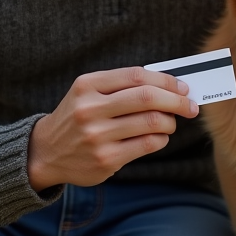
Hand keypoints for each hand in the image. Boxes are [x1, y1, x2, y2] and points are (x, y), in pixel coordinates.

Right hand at [27, 66, 198, 190]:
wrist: (46, 152)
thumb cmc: (77, 116)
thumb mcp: (89, 93)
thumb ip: (122, 86)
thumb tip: (170, 85)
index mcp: (88, 86)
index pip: (137, 76)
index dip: (166, 80)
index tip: (182, 86)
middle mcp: (90, 109)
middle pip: (147, 98)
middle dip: (176, 100)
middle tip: (190, 105)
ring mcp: (97, 136)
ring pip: (151, 122)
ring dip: (170, 122)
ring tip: (170, 122)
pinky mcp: (105, 159)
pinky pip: (147, 144)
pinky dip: (161, 139)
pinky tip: (158, 137)